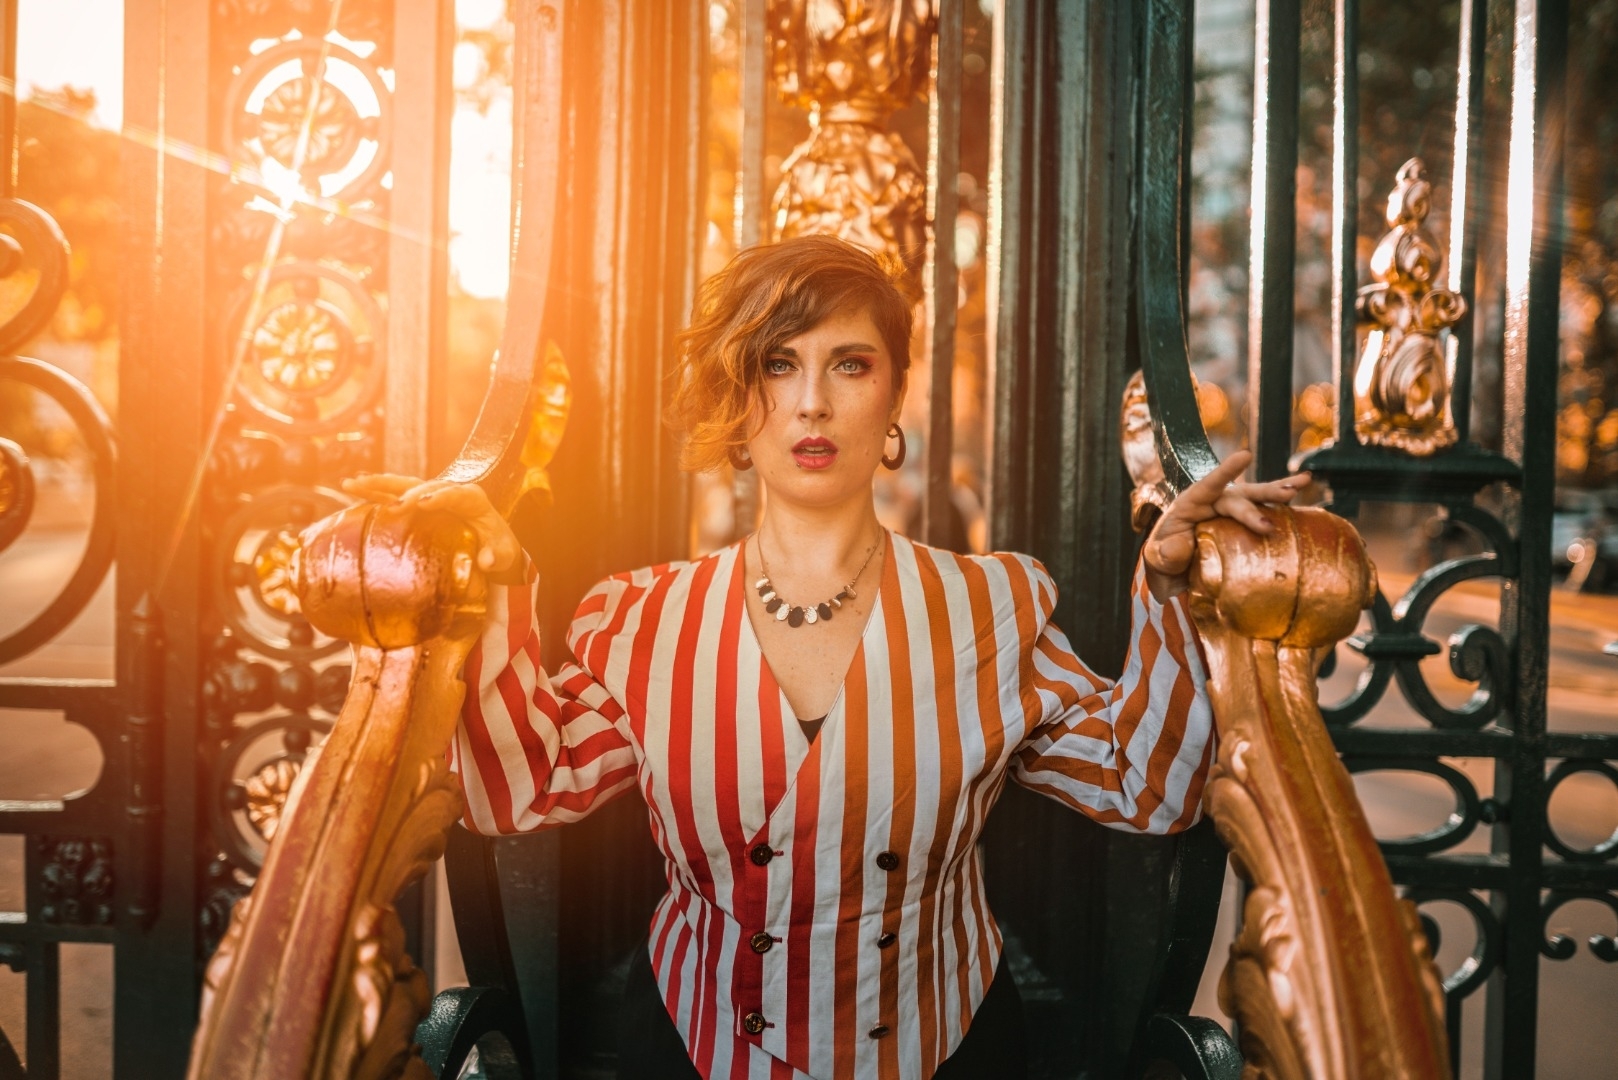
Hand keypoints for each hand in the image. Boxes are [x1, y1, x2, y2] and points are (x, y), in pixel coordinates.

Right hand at [340, 473, 522, 575]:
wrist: (491, 543)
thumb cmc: (497, 548)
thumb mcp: (502, 554)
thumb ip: (496, 556)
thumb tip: (485, 561)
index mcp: (473, 499)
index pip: (457, 494)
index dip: (441, 496)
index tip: (424, 503)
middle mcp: (449, 492)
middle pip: (426, 485)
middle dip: (406, 493)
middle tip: (392, 507)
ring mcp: (431, 495)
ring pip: (403, 485)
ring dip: (378, 484)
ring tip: (351, 483)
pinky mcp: (417, 503)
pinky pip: (393, 496)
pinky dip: (374, 493)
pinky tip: (351, 489)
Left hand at [1141, 450, 1308, 600]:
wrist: (1174, 573)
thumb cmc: (1164, 560)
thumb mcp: (1158, 558)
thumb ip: (1166, 553)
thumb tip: (1179, 546)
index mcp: (1190, 505)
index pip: (1207, 485)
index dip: (1225, 472)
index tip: (1245, 456)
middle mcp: (1213, 503)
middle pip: (1237, 497)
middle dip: (1257, 503)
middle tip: (1274, 517)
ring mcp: (1229, 512)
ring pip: (1255, 497)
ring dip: (1278, 490)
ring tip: (1303, 482)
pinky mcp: (1242, 524)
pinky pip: (1264, 511)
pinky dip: (1282, 504)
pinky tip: (1303, 487)